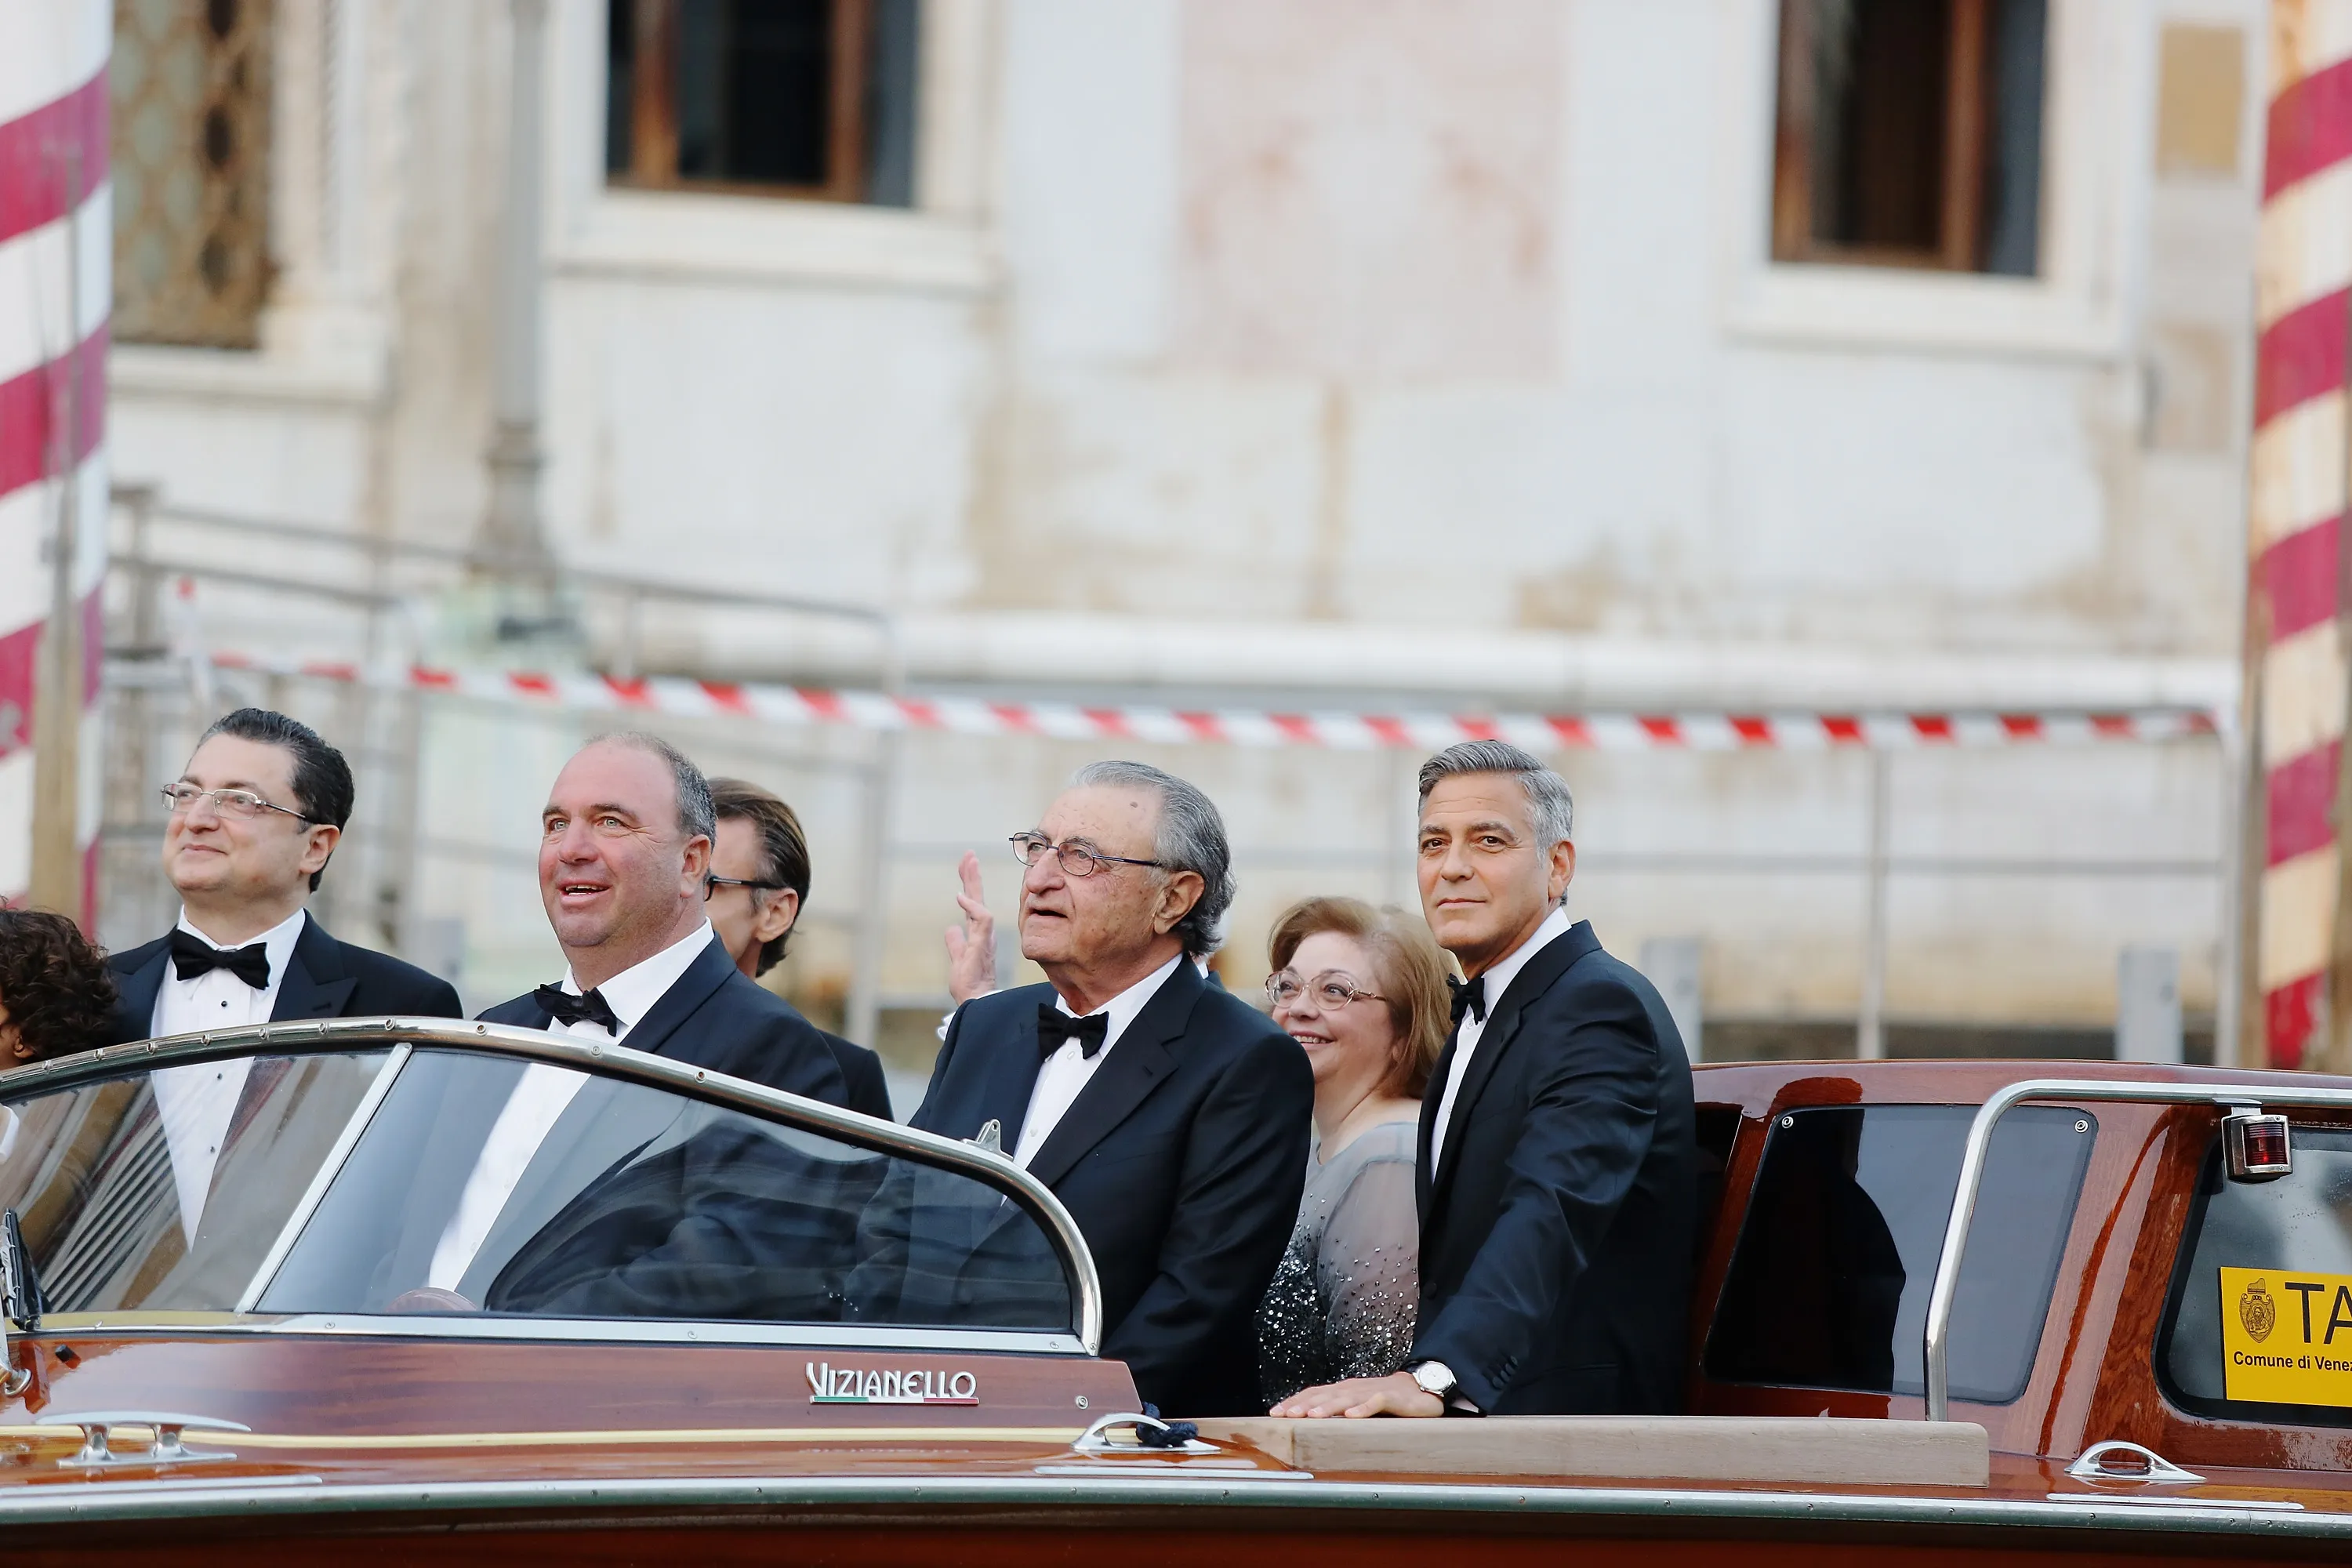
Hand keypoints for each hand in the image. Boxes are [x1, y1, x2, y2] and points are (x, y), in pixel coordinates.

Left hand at [943, 851, 998, 1004]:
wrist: (976, 1002)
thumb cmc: (970, 985)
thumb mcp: (958, 959)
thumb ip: (955, 943)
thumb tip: (951, 928)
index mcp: (977, 934)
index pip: (973, 904)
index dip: (970, 885)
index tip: (966, 865)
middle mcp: (982, 932)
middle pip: (977, 898)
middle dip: (972, 876)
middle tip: (969, 855)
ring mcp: (983, 937)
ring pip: (981, 903)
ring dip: (974, 883)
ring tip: (969, 863)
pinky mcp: (983, 944)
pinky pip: (982, 920)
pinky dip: (972, 907)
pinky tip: (960, 896)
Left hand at [1268, 1371, 1442, 1418]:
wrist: (1419, 1388)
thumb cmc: (1384, 1399)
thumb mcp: (1356, 1406)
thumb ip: (1337, 1413)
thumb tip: (1309, 1429)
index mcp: (1342, 1390)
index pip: (1313, 1393)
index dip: (1295, 1402)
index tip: (1275, 1413)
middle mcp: (1353, 1388)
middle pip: (1324, 1395)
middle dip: (1304, 1405)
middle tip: (1286, 1415)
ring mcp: (1371, 1391)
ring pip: (1346, 1397)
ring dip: (1328, 1407)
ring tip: (1313, 1416)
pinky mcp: (1391, 1397)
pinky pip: (1376, 1402)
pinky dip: (1363, 1408)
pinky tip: (1352, 1416)